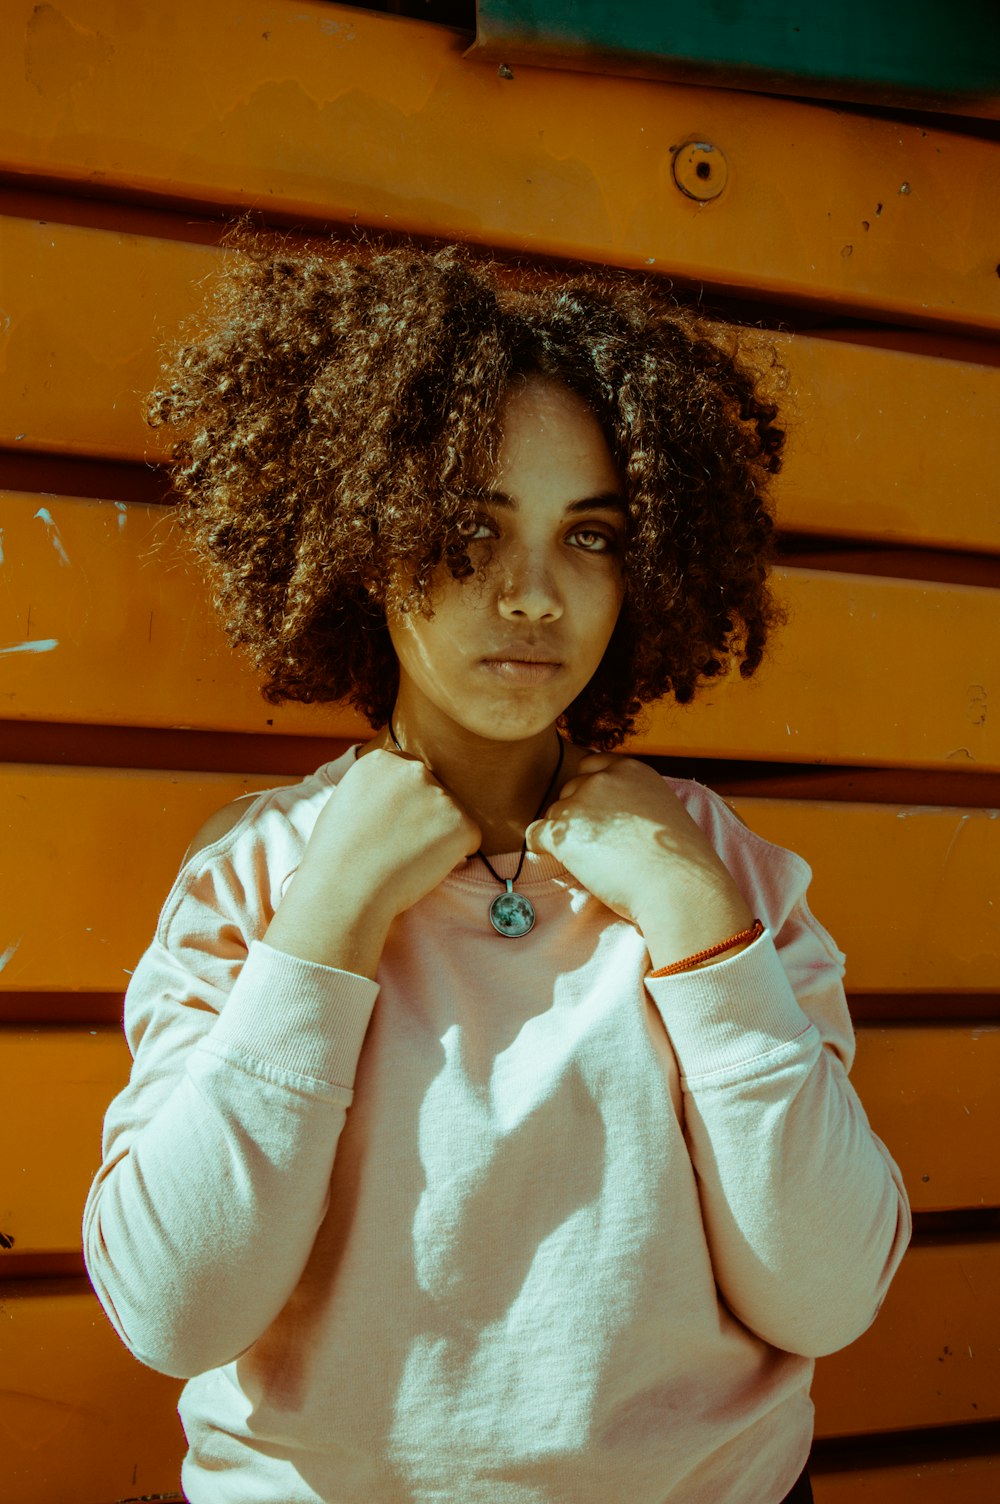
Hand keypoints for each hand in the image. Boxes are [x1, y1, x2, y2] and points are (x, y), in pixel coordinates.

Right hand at [264, 749, 479, 976]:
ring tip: (404, 859)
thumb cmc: (336, 855)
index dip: (402, 809)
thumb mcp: (347, 801)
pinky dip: (454, 857)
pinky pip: (469, 840)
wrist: (344, 888)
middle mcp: (414, 769)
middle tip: (396, 847)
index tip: (385, 829)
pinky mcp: (462, 823)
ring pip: (451, 819)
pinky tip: (422, 867)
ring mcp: (440, 795)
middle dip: (424, 820)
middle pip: (433, 795)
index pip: (409, 779)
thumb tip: (397, 797)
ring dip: (437, 839)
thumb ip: (377, 790)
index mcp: (382, 760)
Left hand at [527, 755, 753, 968]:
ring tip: (593, 860)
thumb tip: (613, 816)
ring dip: (565, 833)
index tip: (600, 816)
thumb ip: (635, 800)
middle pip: (572, 789)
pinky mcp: (563, 832)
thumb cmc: (679, 860)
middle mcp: (604, 779)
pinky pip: (536, 835)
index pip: (592, 766)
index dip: (592, 792)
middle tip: (598, 844)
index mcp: (631, 769)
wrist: (678, 887)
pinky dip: (543, 848)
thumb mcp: (664, 810)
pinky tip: (563, 863)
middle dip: (578, 813)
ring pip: (555, 813)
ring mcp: (581, 803)